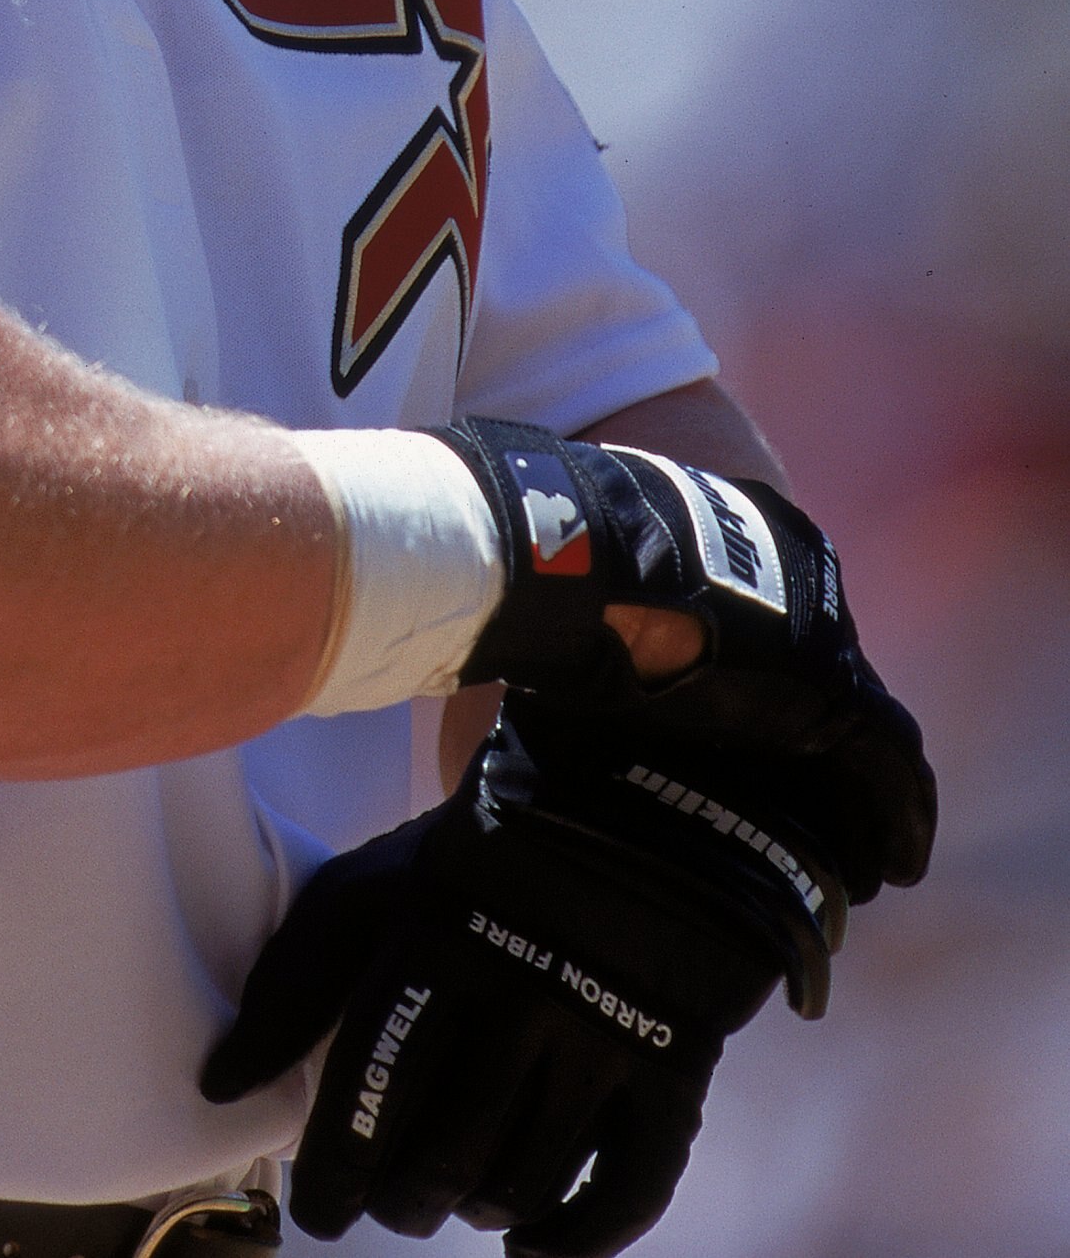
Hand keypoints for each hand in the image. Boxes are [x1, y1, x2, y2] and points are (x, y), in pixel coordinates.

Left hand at [200, 711, 841, 1257]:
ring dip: (475, 1209)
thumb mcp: (369, 890)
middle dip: (401, 1199)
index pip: (370, 1094)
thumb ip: (292, 982)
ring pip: (521, 1183)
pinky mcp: (673, 1074)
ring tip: (455, 1193)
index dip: (334, 1173)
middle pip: (444, 1158)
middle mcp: (519, 1000)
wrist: (628, 815)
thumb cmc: (473, 862)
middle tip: (388, 1200)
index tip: (320, 1209)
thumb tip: (221, 1085)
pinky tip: (531, 1239)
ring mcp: (603, 1042)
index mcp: (435, 947)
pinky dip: (573, 1237)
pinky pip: (625, 1195)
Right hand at [435, 421, 936, 900]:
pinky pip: (891, 767)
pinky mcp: (837, 688)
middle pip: (829, 678)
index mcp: (734, 536)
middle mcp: (797, 573)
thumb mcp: (582, 590)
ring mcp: (824, 629)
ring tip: (860, 856)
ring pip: (867, 727)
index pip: (776, 633)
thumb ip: (583, 635)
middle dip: (824, 749)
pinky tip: (897, 864)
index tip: (763, 751)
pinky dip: (899, 817)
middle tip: (813, 812)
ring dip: (866, 791)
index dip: (776, 701)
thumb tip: (501, 707)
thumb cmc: (553, 567)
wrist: (573, 550)